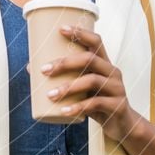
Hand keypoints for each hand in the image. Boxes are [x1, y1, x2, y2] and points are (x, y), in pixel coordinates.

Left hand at [30, 24, 141, 142]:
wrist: (123, 126)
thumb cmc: (97, 101)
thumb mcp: (82, 88)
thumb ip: (63, 77)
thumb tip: (31, 67)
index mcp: (104, 63)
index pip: (96, 41)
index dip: (80, 33)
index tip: (60, 29)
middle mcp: (112, 72)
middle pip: (90, 59)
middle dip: (65, 62)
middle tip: (44, 69)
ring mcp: (117, 89)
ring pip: (92, 81)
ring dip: (68, 87)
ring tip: (50, 95)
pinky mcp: (117, 106)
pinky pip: (96, 104)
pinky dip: (78, 107)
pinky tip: (64, 111)